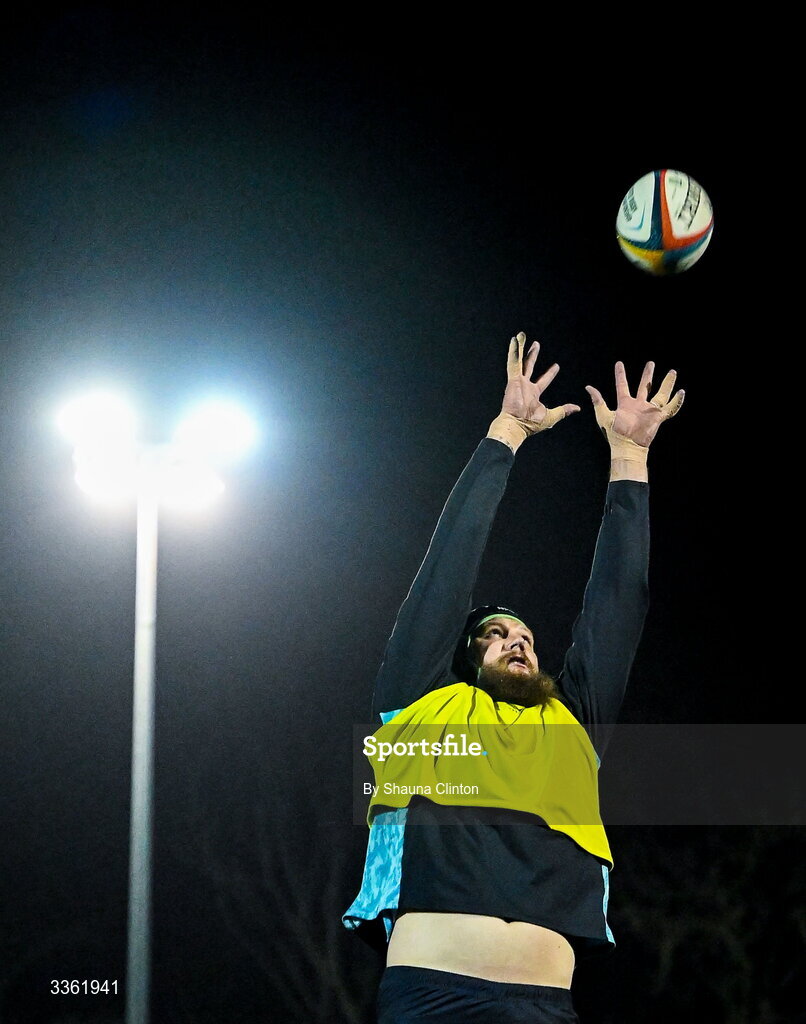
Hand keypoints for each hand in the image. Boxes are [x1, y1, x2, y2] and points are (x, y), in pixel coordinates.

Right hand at [487, 332, 580, 452]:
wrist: (517, 425)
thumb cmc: (531, 424)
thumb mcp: (552, 416)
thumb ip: (564, 410)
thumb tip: (577, 408)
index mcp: (533, 393)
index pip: (544, 380)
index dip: (550, 373)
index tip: (556, 366)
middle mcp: (525, 385)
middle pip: (529, 366)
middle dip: (532, 355)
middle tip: (536, 344)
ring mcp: (518, 381)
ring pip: (520, 361)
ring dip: (521, 348)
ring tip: (521, 335)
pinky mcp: (513, 379)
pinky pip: (513, 362)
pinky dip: (514, 351)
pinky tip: (515, 341)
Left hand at [585, 361, 684, 449]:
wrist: (627, 446)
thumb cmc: (614, 434)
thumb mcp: (603, 415)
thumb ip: (598, 401)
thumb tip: (588, 387)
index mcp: (625, 404)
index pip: (622, 385)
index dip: (620, 374)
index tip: (619, 363)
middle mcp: (638, 405)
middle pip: (644, 386)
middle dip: (647, 375)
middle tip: (651, 363)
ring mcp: (649, 410)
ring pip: (661, 393)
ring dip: (667, 383)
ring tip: (672, 372)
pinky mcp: (658, 417)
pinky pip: (670, 407)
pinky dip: (677, 401)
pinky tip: (681, 392)